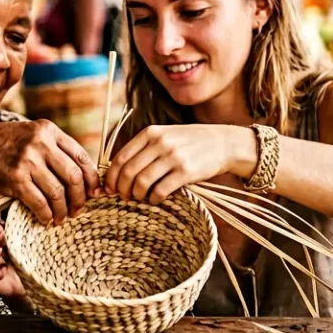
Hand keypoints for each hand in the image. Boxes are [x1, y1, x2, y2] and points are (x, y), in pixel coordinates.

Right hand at [0, 120, 98, 224]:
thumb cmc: (2, 144)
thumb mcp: (31, 135)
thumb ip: (54, 149)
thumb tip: (81, 177)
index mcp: (49, 130)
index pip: (82, 157)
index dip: (91, 179)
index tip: (94, 193)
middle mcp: (40, 143)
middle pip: (74, 177)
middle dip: (80, 198)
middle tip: (78, 210)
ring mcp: (28, 161)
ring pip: (58, 193)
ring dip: (63, 211)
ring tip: (61, 218)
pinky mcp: (15, 179)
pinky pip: (39, 203)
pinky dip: (46, 215)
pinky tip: (46, 219)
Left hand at [105, 125, 256, 203]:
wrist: (223, 143)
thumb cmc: (189, 142)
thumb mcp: (165, 136)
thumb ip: (144, 148)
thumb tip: (118, 171)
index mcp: (150, 133)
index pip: (121, 157)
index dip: (111, 177)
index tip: (110, 189)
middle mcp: (160, 143)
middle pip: (129, 171)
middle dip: (122, 189)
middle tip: (123, 197)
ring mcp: (173, 157)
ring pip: (142, 182)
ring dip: (136, 195)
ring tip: (139, 198)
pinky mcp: (186, 172)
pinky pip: (160, 190)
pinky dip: (153, 198)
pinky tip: (154, 200)